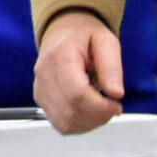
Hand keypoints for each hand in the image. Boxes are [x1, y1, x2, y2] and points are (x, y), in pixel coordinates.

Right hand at [33, 10, 125, 134]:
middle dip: (98, 116)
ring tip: (102, 110)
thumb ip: (111, 66)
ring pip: (65, 122)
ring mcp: (41, 89)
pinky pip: (60, 124)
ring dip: (90, 123)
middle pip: (71, 111)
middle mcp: (44, 75)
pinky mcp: (42, 100)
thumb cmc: (84, 36)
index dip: (100, 107)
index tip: (116, 104)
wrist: (63, 31)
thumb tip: (115, 93)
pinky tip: (91, 114)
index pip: (77, 94)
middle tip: (112, 108)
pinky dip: (80, 125)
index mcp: (59, 58)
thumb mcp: (106, 41)